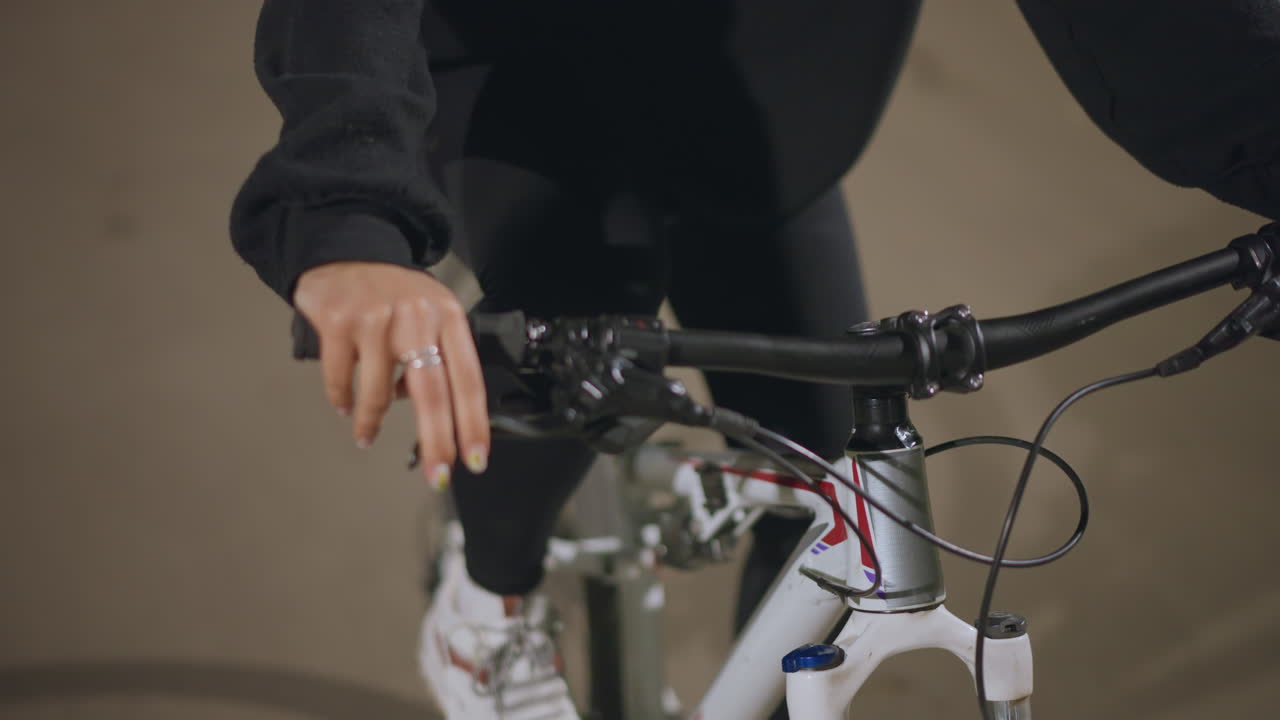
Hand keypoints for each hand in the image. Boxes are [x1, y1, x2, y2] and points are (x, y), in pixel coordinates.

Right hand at [293, 262, 488, 487]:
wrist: (344, 250)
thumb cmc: (392, 292)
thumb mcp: (429, 314)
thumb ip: (437, 358)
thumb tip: (428, 411)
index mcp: (448, 317)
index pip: (469, 380)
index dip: (473, 424)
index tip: (475, 458)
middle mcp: (417, 316)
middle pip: (433, 392)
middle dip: (436, 441)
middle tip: (437, 475)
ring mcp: (377, 319)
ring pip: (381, 392)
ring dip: (372, 423)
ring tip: (366, 435)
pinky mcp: (340, 322)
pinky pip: (342, 379)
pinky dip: (343, 400)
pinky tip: (345, 406)